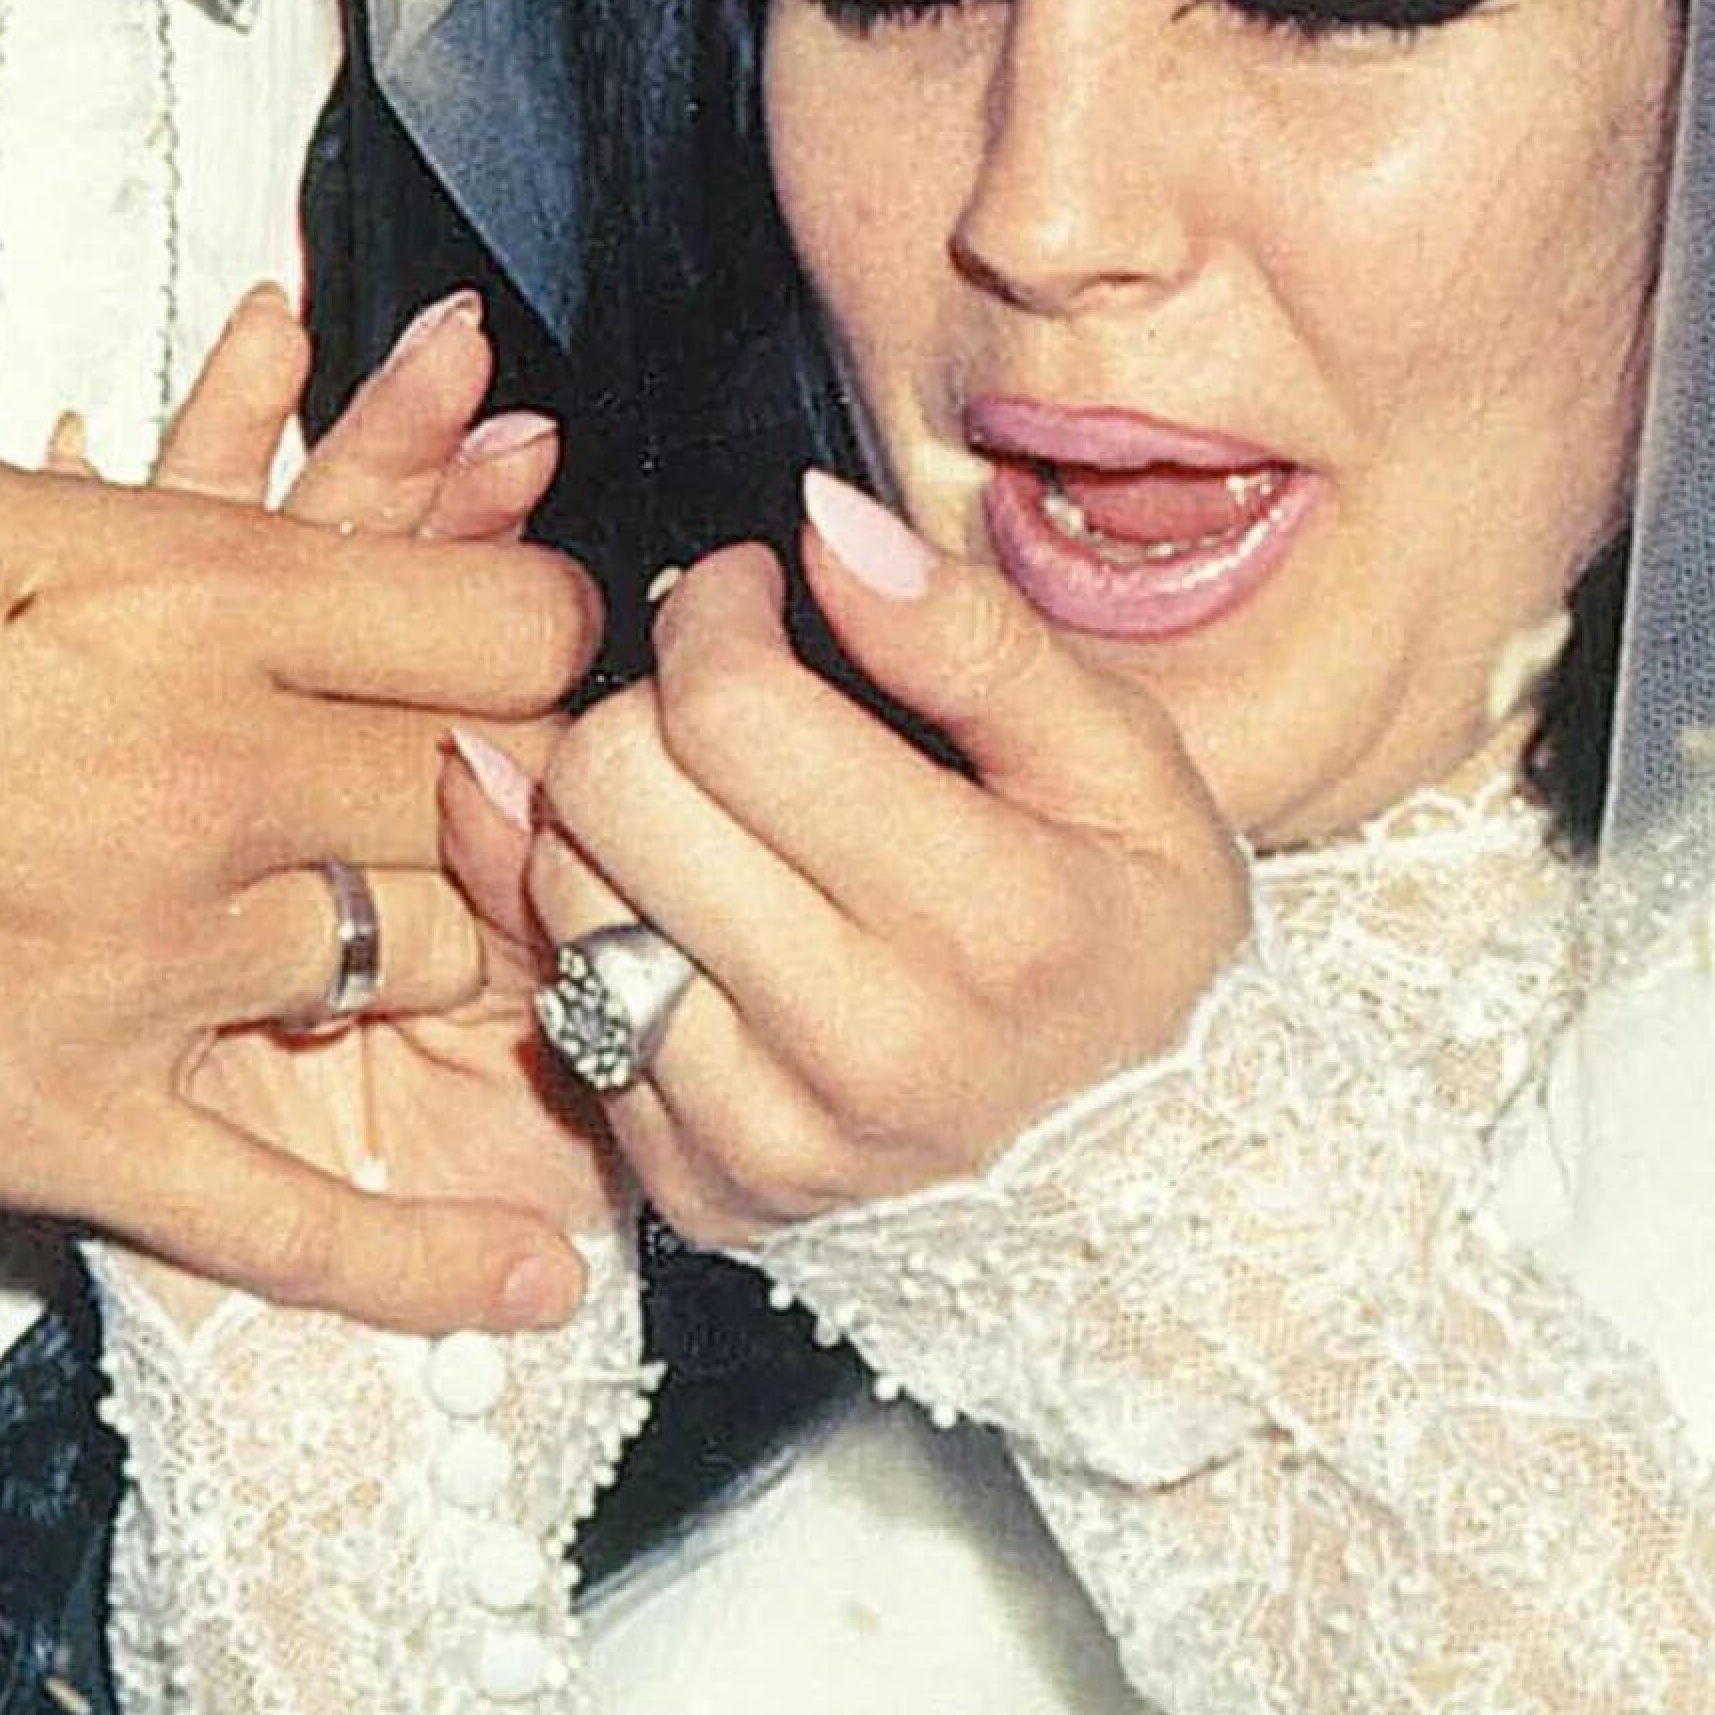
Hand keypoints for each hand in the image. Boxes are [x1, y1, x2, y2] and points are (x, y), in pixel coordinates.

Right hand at [136, 276, 604, 1288]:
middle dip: (503, 807)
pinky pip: (292, 1224)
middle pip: (490, 800)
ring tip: (446, 972)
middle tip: (474, 820)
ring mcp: (143, 962)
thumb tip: (171, 508)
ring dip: (434, 970)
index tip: (507, 660)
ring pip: (420, 976)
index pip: (507, 623)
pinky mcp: (55, 1126)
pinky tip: (535, 1284)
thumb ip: (96, 518)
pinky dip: (426, 1266)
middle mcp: (203, 773)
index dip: (538, 640)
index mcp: (178, 589)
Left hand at [456, 467, 1249, 1250]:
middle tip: (727, 706)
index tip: (751, 598)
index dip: (716, 610)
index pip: (732, 708)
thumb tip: (823, 522)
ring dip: (616, 822)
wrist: (1149, 1177)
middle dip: (651, 705)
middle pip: (613, 790)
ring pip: (565, 895)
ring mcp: (773, 1136)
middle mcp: (868, 1047)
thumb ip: (973, 636)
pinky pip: (570, 1014)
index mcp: (990, 920)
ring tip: (714, 816)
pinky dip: (613, 939)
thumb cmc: (1133, 944)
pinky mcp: (704, 1192)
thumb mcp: (1123, 764)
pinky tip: (697, 916)